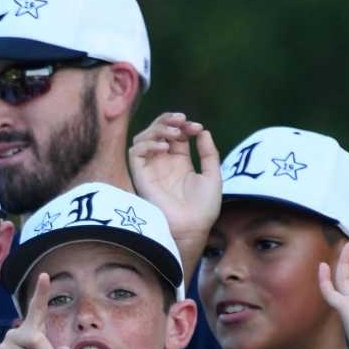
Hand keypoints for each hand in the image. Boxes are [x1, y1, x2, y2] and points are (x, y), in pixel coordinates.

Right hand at [129, 112, 220, 256]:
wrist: (192, 228)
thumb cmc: (204, 208)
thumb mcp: (213, 175)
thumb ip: (209, 153)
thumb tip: (203, 131)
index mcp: (179, 163)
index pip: (176, 134)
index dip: (184, 125)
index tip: (197, 128)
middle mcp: (163, 164)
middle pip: (158, 131)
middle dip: (168, 120)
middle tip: (181, 121)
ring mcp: (151, 169)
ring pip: (143, 138)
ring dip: (157, 129)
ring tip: (174, 133)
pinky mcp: (141, 176)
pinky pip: (135, 153)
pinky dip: (147, 144)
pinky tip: (164, 148)